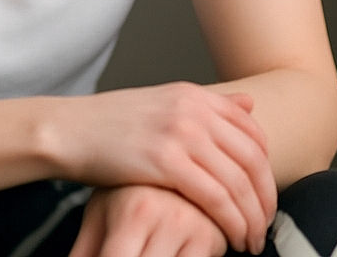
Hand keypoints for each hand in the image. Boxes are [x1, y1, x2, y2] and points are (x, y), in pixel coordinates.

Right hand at [61, 83, 274, 253]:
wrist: (70, 130)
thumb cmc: (112, 124)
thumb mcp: (163, 103)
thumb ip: (206, 105)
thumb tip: (250, 102)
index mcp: (194, 94)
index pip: (252, 130)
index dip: (267, 168)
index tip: (263, 196)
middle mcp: (192, 109)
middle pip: (252, 159)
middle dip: (266, 199)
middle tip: (264, 227)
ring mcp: (180, 132)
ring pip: (238, 183)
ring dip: (252, 219)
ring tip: (251, 242)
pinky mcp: (166, 161)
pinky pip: (216, 198)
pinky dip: (230, 224)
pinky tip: (229, 240)